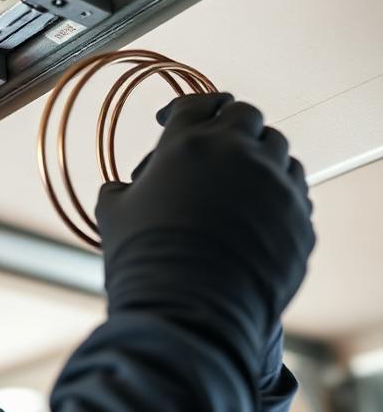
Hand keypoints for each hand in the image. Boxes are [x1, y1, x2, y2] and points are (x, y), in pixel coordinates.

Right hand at [95, 93, 314, 332]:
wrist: (188, 309)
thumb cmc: (144, 259)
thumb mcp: (113, 214)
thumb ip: (120, 189)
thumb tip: (121, 189)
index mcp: (185, 144)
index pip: (195, 102)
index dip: (186, 106)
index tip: (178, 117)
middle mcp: (234, 153)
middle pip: (246, 116)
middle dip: (230, 126)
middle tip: (215, 146)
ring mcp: (273, 183)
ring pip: (278, 147)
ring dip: (259, 156)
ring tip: (240, 180)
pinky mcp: (297, 215)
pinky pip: (296, 189)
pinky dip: (279, 190)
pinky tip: (260, 211)